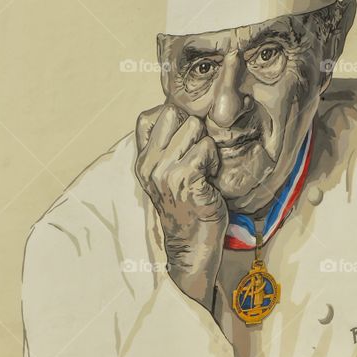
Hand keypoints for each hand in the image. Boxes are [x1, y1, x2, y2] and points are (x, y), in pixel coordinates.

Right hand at [135, 104, 227, 307]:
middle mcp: (149, 164)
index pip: (149, 116)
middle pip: (174, 114)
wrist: (191, 244)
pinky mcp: (186, 180)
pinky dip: (214, 160)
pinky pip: (206, 148)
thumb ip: (166, 148)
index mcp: (142, 161)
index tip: (185, 140)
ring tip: (205, 169)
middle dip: (193, 129)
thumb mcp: (165, 175)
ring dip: (207, 145)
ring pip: (194, 128)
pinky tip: (211, 178)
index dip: (174, 120)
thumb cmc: (186, 207)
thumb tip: (179, 112)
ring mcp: (165, 172)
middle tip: (199, 156)